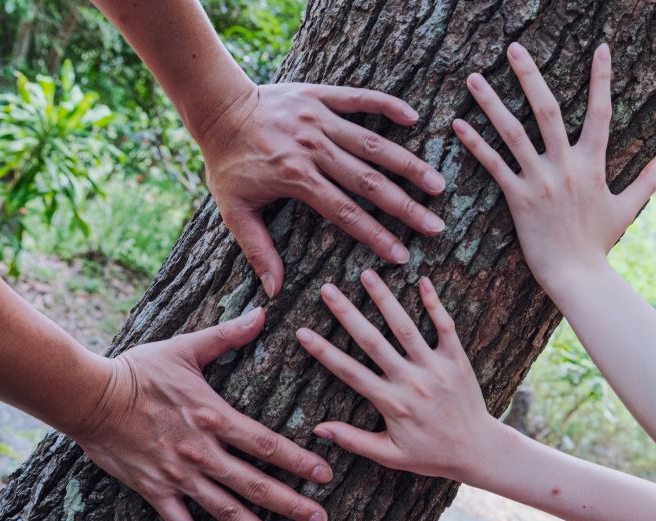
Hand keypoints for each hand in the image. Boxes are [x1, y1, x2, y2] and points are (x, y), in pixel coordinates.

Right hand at [73, 309, 332, 520]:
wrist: (90, 396)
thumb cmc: (139, 370)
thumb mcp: (186, 347)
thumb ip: (228, 336)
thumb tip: (263, 313)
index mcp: (214, 416)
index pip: (266, 444)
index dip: (298, 461)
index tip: (325, 475)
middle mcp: (202, 451)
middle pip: (255, 484)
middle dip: (291, 504)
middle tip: (321, 520)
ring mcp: (178, 475)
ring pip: (226, 510)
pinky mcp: (155, 490)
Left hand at [199, 83, 447, 297]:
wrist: (217, 108)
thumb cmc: (227, 163)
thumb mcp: (234, 210)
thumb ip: (257, 250)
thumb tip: (274, 291)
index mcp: (296, 178)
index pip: (345, 213)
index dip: (376, 236)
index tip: (402, 255)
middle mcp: (313, 148)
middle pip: (369, 182)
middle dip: (405, 206)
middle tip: (436, 225)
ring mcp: (319, 119)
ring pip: (373, 144)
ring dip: (408, 164)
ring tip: (438, 182)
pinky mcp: (320, 94)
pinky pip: (360, 98)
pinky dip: (387, 105)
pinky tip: (414, 118)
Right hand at [295, 270, 497, 481]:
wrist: (479, 450)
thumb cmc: (431, 455)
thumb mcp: (390, 455)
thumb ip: (353, 440)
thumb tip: (317, 429)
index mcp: (392, 403)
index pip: (350, 372)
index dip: (324, 352)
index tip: (302, 332)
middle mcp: (411, 381)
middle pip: (373, 341)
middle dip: (348, 314)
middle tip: (327, 289)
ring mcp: (435, 367)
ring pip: (406, 327)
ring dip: (385, 299)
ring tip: (367, 274)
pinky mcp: (457, 359)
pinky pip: (445, 326)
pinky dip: (435, 303)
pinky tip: (423, 280)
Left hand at [452, 43, 655, 287]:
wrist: (578, 275)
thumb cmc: (599, 244)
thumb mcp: (627, 209)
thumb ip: (645, 180)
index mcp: (593, 164)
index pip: (601, 112)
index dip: (602, 78)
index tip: (602, 47)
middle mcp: (566, 165)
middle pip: (547, 109)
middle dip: (529, 75)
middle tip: (513, 46)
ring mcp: (540, 180)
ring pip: (513, 132)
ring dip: (492, 103)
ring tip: (474, 77)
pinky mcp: (518, 198)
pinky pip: (493, 166)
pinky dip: (475, 145)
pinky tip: (458, 125)